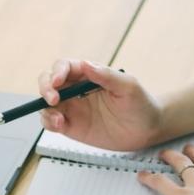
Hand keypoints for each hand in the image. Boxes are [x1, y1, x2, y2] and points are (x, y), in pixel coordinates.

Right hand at [37, 59, 163, 151]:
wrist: (148, 130)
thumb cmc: (141, 104)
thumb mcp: (128, 87)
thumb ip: (107, 75)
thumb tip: (86, 64)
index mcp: (88, 74)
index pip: (65, 67)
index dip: (57, 71)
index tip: (57, 81)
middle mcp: (76, 89)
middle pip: (49, 82)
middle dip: (45, 87)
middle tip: (53, 99)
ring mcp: (73, 108)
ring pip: (46, 103)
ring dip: (45, 108)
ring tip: (59, 119)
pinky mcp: (72, 126)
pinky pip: (51, 122)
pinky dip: (49, 122)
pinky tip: (59, 125)